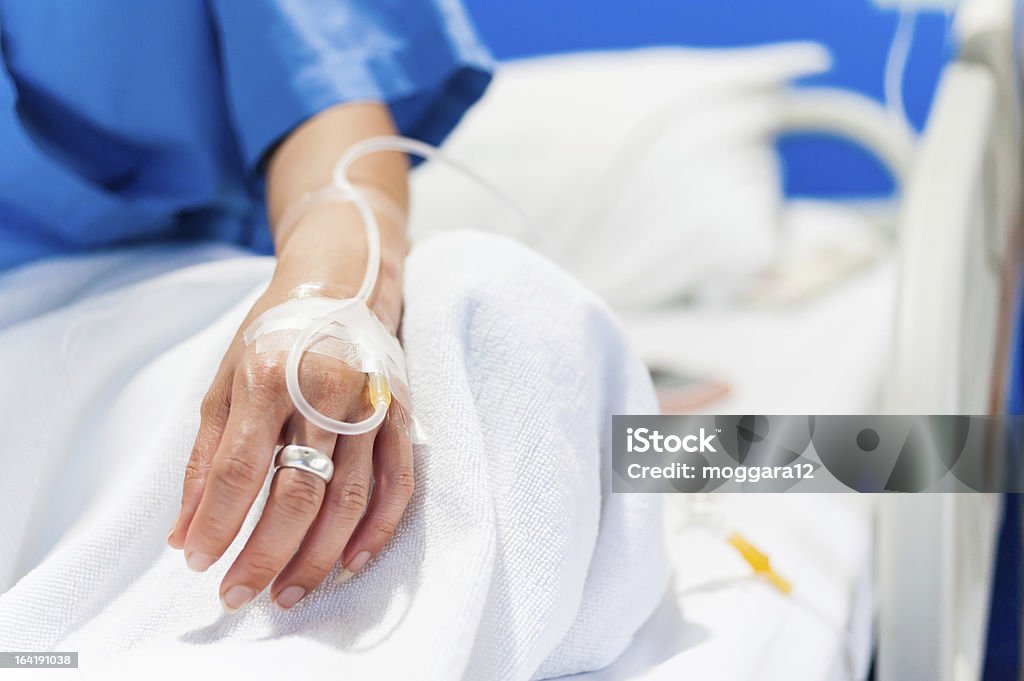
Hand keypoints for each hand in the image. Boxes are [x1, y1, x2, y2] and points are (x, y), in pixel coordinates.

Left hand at [167, 203, 412, 612]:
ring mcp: (370, 404)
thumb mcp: (224, 383)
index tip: (199, 564)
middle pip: (297, 492)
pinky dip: (377, 530)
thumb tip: (184, 534)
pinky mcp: (400, 414)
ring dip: (318, 557)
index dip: (217, 523)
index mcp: (270, 374)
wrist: (341, 287)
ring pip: (349, 499)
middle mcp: (326, 389)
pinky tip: (351, 563)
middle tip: (240, 596)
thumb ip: (204, 460)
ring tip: (288, 595)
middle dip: (265, 555)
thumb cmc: (273, 337)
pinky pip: (396, 483)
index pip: (240, 468)